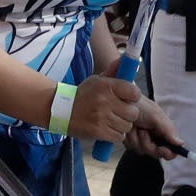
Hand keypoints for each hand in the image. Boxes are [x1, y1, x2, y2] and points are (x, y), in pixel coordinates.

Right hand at [66, 76, 180, 154]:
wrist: (60, 109)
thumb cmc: (83, 95)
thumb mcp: (97, 80)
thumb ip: (113, 71)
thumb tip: (124, 59)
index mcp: (107, 86)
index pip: (134, 93)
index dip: (133, 97)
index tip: (127, 99)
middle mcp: (105, 101)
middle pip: (133, 113)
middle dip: (128, 114)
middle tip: (119, 112)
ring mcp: (102, 117)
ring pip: (127, 126)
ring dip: (122, 125)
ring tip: (112, 120)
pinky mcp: (98, 131)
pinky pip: (119, 137)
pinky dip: (115, 134)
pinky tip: (108, 128)